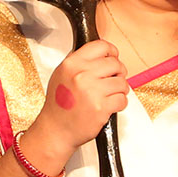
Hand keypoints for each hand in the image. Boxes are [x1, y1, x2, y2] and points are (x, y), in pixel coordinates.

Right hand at [28, 40, 129, 160]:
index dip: (111, 52)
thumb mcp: (62, 74)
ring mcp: (92, 91)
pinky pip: (122, 99)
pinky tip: (109, 106)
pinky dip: (119, 103)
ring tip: (110, 95)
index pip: (101, 46)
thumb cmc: (59, 105)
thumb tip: (103, 53)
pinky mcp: (101, 108)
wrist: (56, 130)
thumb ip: (80, 62)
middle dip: (119, 72)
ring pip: (122, 82)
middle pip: (115, 64)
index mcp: (71, 64)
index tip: (113, 57)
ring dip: (120, 89)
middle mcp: (81, 75)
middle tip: (114, 80)